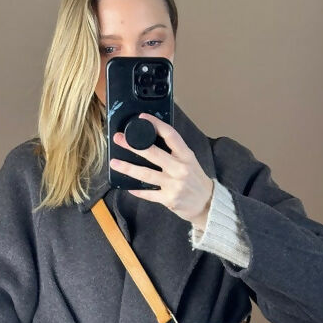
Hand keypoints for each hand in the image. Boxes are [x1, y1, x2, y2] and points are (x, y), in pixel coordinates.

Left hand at [109, 113, 214, 229]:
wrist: (208, 204)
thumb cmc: (196, 181)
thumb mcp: (190, 162)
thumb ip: (175, 152)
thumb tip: (150, 139)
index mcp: (186, 156)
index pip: (170, 135)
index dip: (156, 125)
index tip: (142, 118)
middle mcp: (180, 169)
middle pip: (153, 154)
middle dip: (133, 145)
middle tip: (119, 139)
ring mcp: (174, 185)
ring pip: (146, 175)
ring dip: (128, 168)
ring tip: (114, 162)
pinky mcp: (169, 199)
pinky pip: (148, 194)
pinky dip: (137, 190)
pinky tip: (127, 186)